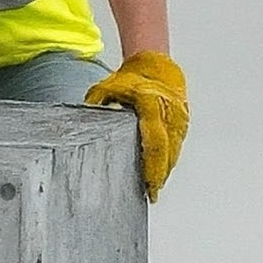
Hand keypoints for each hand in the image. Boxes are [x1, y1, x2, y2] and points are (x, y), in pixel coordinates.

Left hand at [84, 51, 188, 201]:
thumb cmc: (131, 79)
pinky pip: (176, 147)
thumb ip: (95, 103)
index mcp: (151, 106)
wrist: (159, 67)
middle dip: (160, 176)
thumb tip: (80, 122)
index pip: (155, 142)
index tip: (150, 184)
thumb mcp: (107, 87)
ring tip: (153, 189)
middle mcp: (169, 116)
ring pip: (174, 153)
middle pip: (167, 154)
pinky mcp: (182, 125)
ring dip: (165, 171)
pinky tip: (159, 173)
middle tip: (151, 195)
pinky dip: (168, 161)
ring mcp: (179, 121)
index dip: (153, 166)